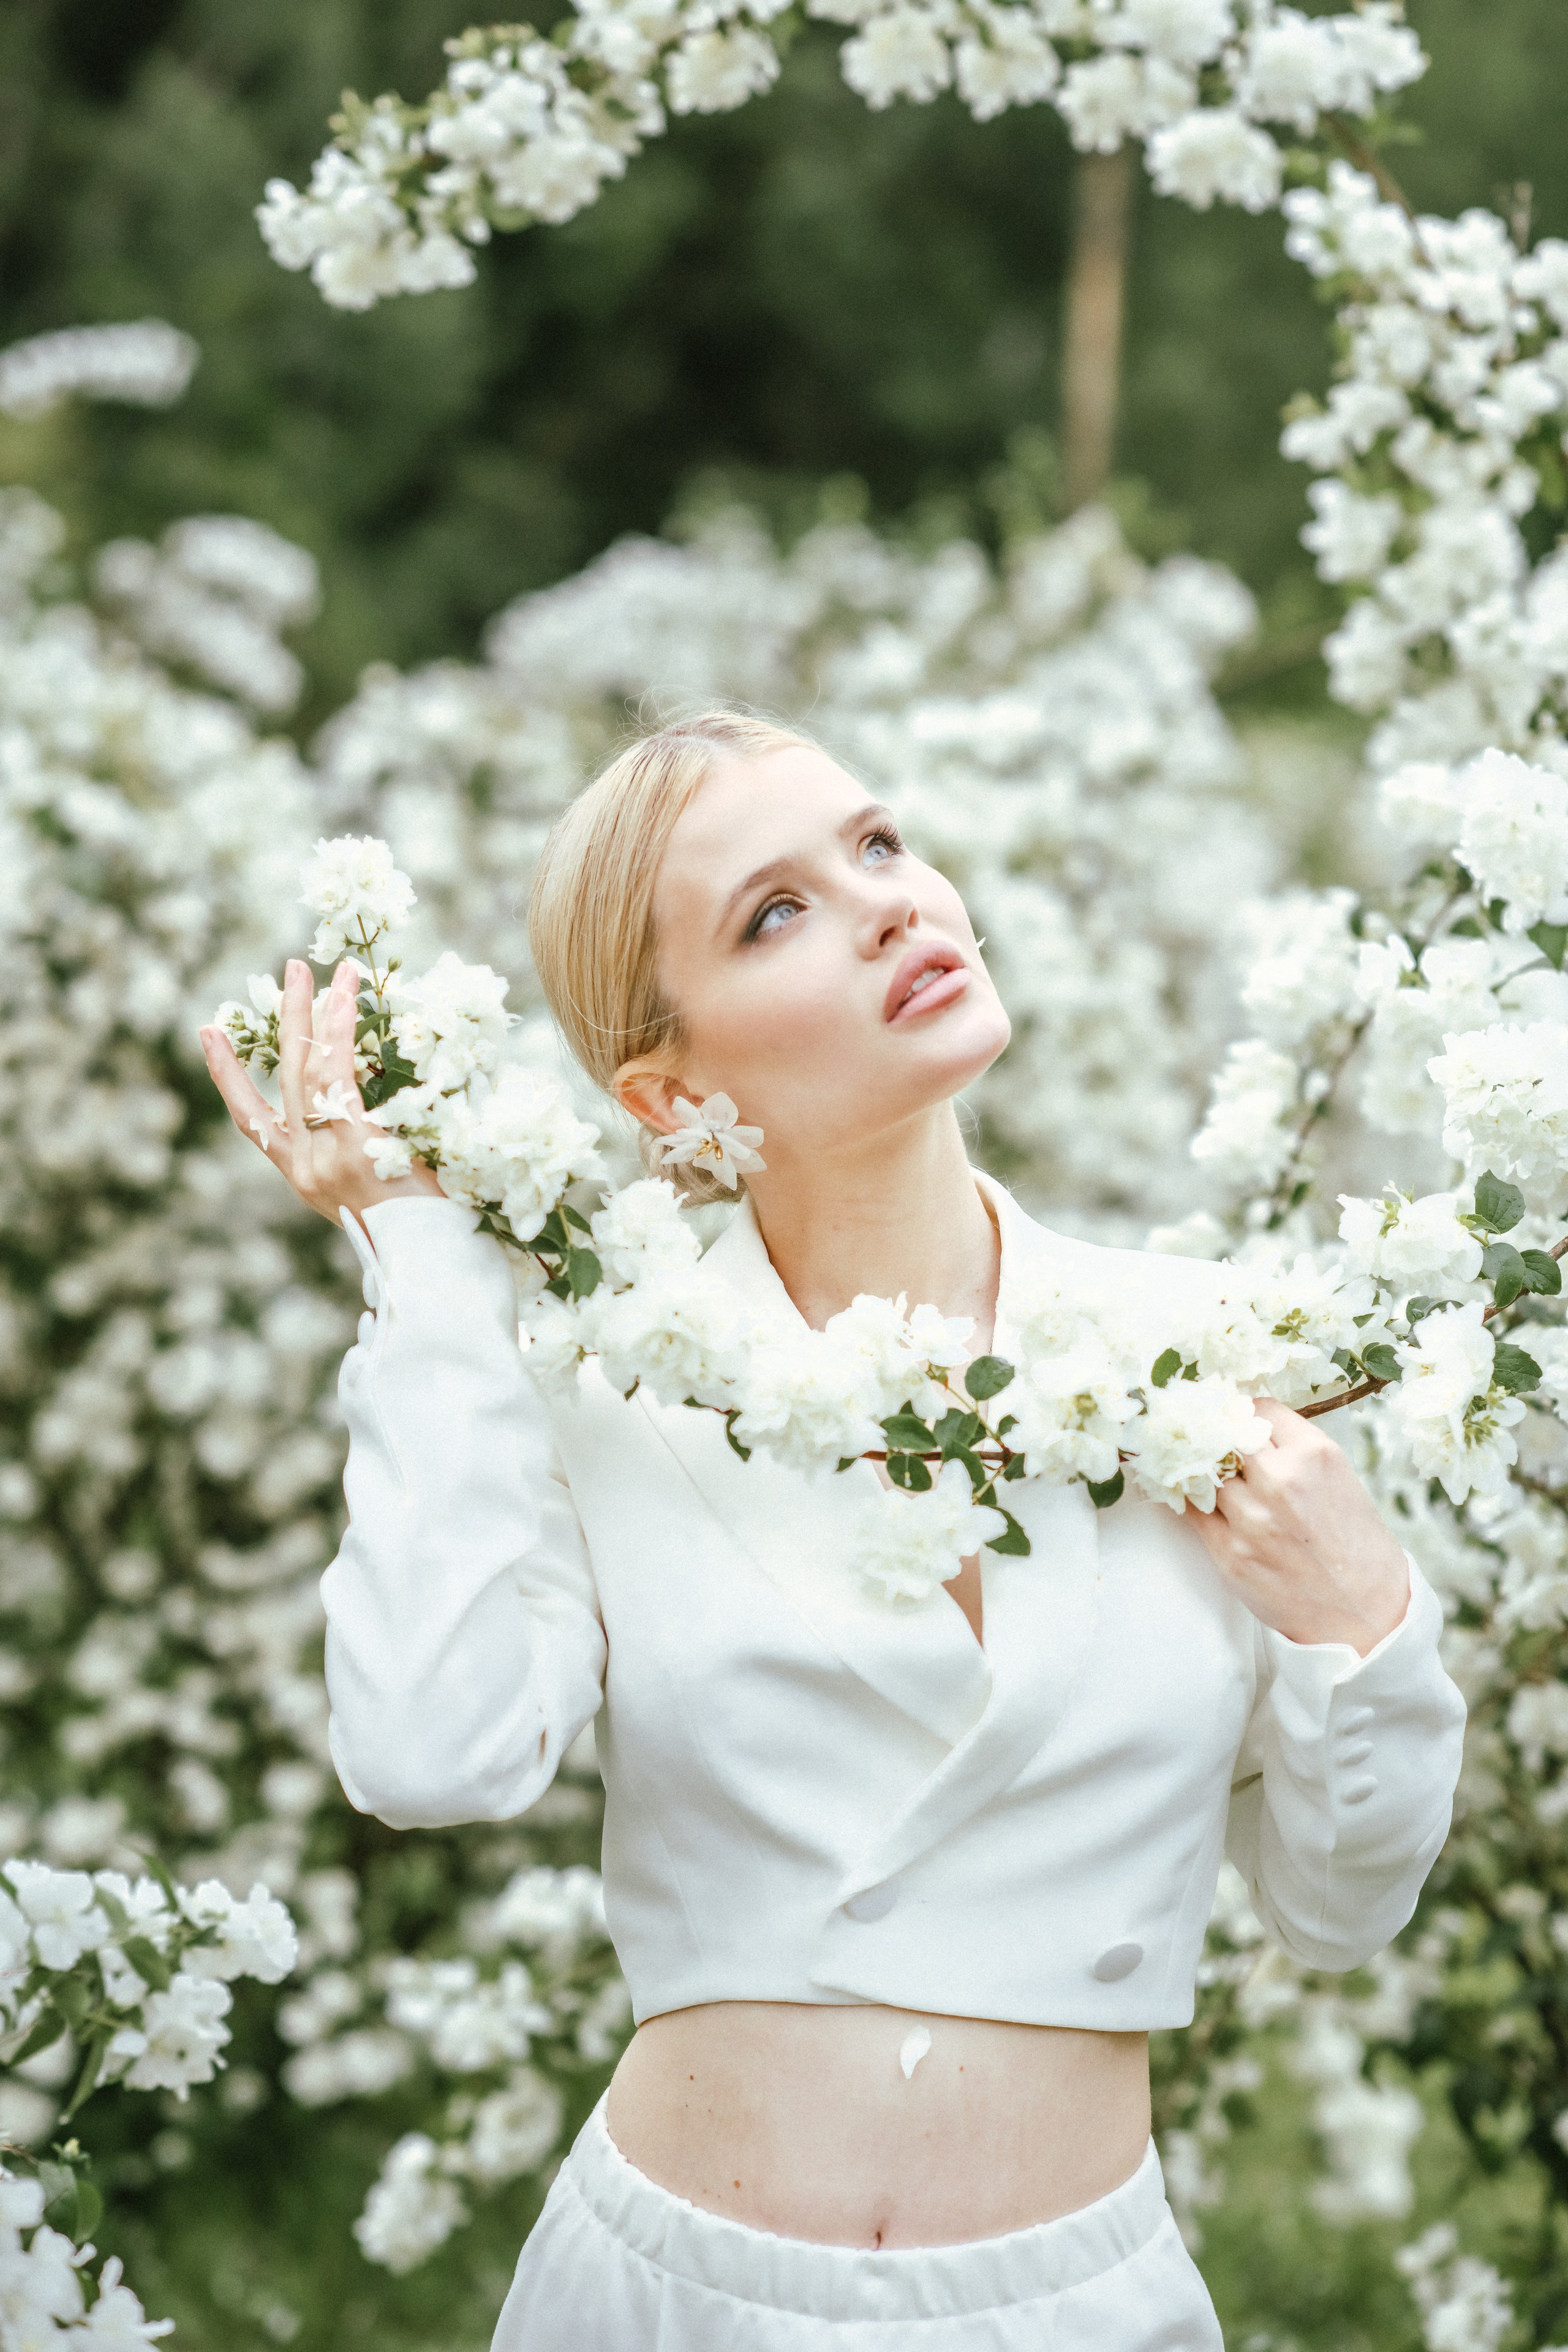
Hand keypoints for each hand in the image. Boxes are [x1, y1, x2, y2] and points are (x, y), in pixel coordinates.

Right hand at [198, 957, 444, 1225]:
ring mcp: (325, 1156)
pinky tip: (345, 997)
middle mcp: (305, 1168)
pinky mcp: (353, 1146)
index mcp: (303, 1178)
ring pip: (309, 1070)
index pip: (253, 1121)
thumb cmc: (418, 1231)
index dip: (228, 1075)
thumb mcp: (376, 1190)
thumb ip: (364, 1148)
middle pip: (284, 1080)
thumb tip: (380, 1100)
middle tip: (291, 970)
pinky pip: (340, 1076)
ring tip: (321, 968)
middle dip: (287, 1021)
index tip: (209, 1032)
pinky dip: (341, 1032)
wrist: (432, 1265)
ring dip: (314, 1013)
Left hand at [1189, 1399, 1410, 1656]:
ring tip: (1211, 1476)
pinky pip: (1192, 1510)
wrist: (1366, 1614)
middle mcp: (1281, 1480)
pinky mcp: (1230, 1552)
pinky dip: (1192, 1500)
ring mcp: (1251, 1518)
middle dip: (1221, 1438)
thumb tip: (1248, 1428)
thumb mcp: (1341, 1480)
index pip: (1259, 1408)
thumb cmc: (1356, 1546)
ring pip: (1205, 1472)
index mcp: (1315, 1455)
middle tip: (1215, 1442)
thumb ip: (1297, 1452)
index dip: (1246, 1414)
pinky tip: (1199, 1499)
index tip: (1238, 1420)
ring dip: (1206, 1472)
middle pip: (1225, 1434)